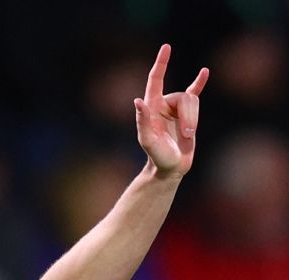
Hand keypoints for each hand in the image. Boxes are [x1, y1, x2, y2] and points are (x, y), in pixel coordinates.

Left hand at [136, 43, 207, 178]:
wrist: (170, 168)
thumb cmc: (157, 157)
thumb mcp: (148, 141)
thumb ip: (142, 121)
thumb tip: (138, 101)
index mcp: (152, 107)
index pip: (156, 79)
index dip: (161, 63)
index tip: (167, 47)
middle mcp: (164, 104)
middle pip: (184, 97)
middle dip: (189, 116)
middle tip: (187, 135)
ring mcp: (177, 108)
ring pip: (194, 101)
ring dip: (194, 120)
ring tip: (189, 137)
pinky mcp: (189, 113)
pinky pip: (195, 93)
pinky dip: (200, 82)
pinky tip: (205, 72)